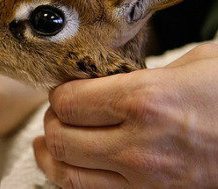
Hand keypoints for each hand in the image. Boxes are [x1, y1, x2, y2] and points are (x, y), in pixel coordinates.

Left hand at [34, 43, 217, 187]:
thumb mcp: (194, 64)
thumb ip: (141, 73)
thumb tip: (105, 77)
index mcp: (145, 100)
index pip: (69, 102)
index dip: (59, 93)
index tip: (64, 89)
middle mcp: (138, 145)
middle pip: (62, 137)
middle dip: (53, 121)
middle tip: (58, 112)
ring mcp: (146, 181)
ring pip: (69, 175)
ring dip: (51, 155)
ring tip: (47, 142)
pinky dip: (73, 180)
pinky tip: (71, 167)